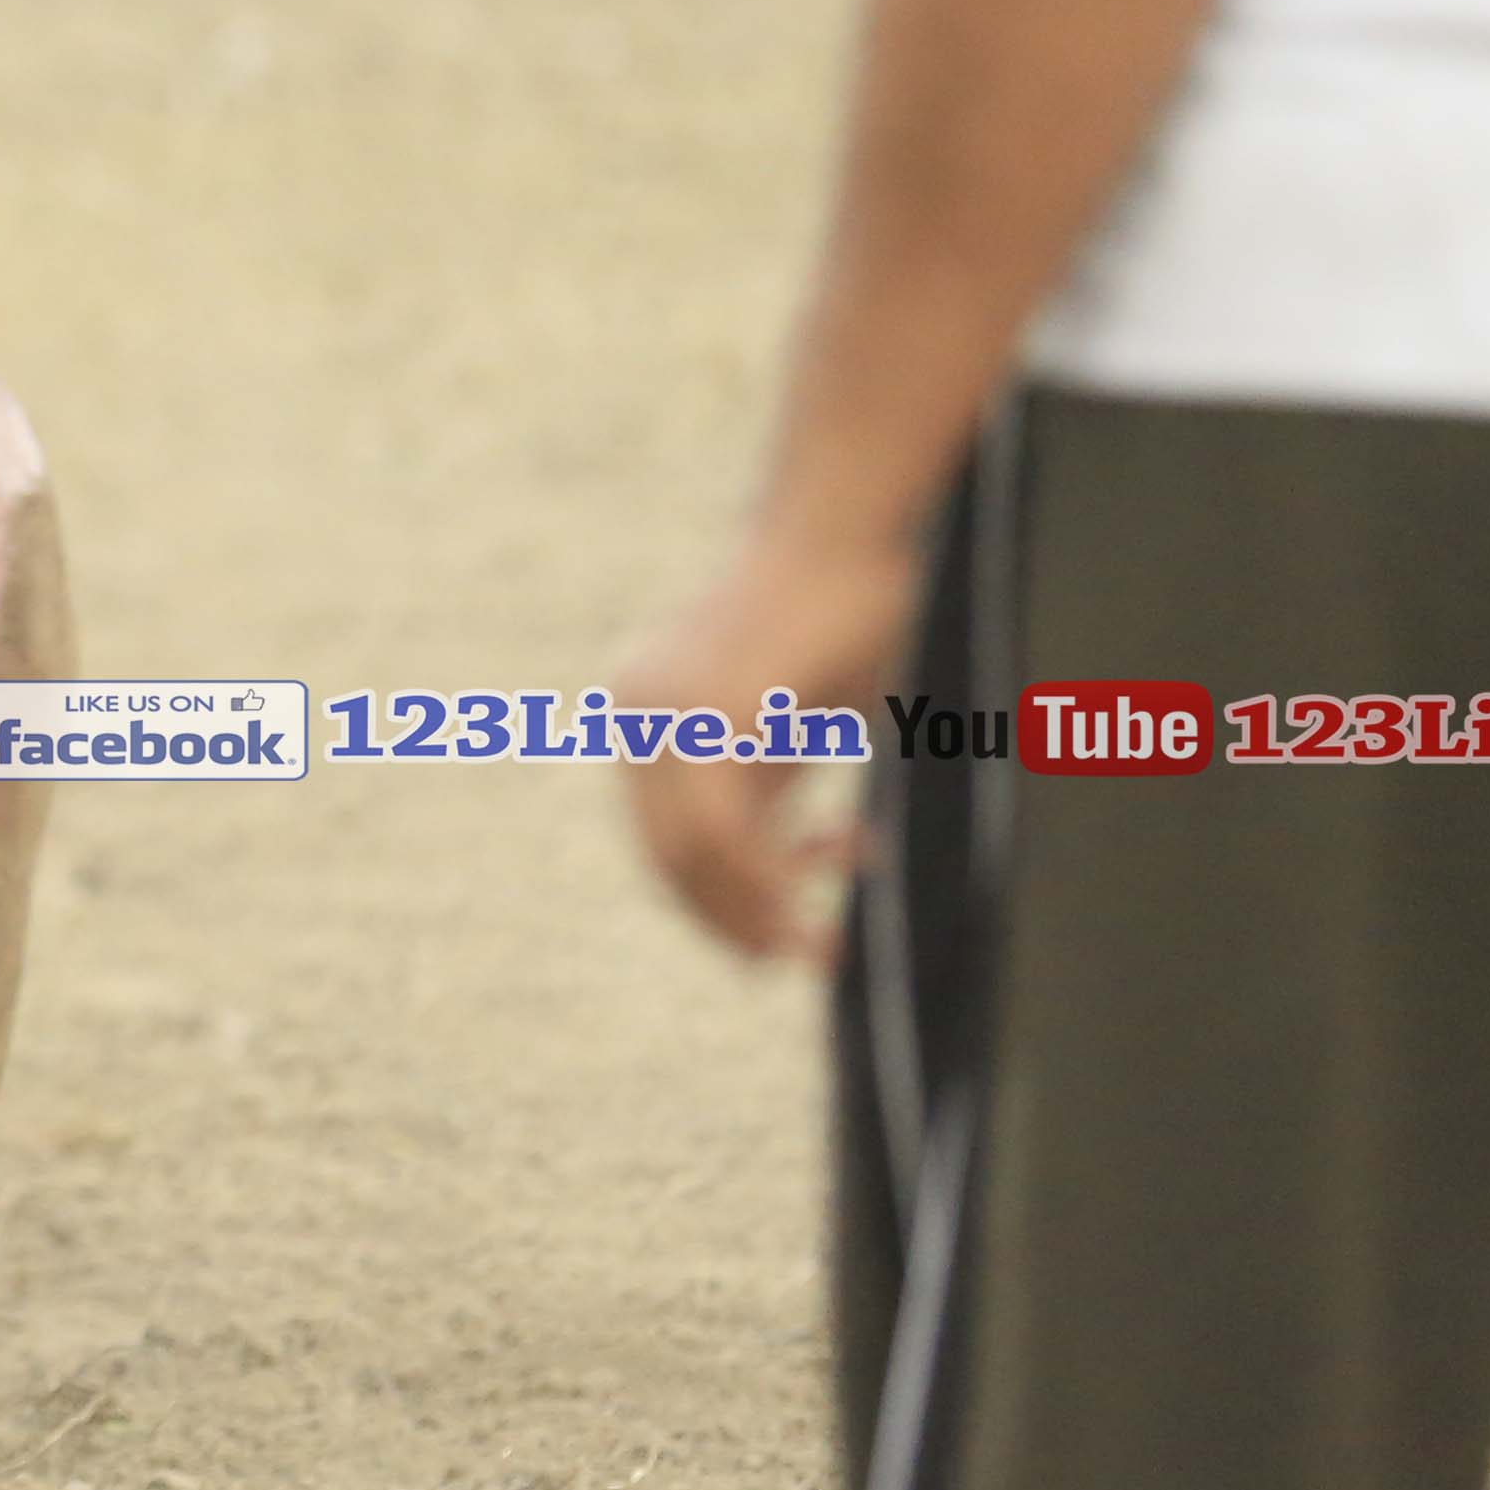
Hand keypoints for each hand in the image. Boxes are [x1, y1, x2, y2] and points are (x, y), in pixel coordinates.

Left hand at [614, 511, 920, 964]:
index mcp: (644, 716)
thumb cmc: (839, 617)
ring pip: (693, 856)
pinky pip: (725, 832)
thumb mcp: (787, 723)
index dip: (719, 903)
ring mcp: (667, 712)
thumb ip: (761, 789)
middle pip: (671, 859)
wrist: (852, 530)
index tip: (781, 945)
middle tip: (812, 959)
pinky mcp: (713, 713)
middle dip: (740, 921)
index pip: (664, 842)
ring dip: (761, 912)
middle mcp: (638, 713)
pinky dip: (771, 880)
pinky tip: (826, 900)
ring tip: (826, 947)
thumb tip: (766, 879)